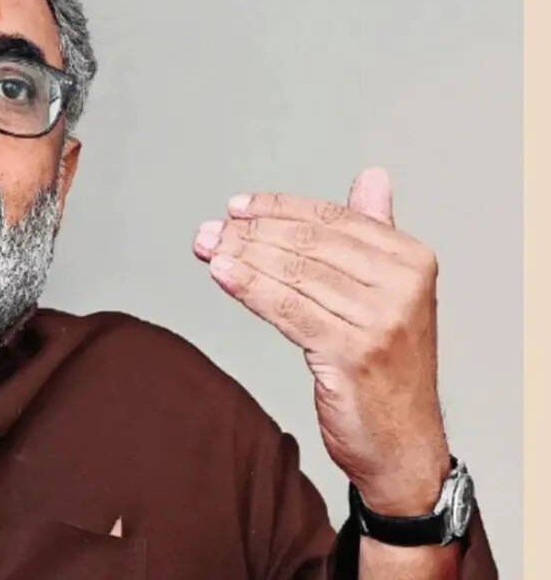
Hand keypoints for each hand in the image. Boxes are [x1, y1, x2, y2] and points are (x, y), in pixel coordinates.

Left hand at [191, 167, 450, 514]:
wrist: (403, 444)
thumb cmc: (387, 367)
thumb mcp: (390, 293)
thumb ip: (376, 234)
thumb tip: (372, 177)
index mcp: (413, 259)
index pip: (334, 220)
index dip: (279, 209)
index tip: (237, 207)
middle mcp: (403, 285)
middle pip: (309, 245)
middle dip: (251, 234)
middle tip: (209, 231)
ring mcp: (380, 321)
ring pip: (294, 274)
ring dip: (242, 258)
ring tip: (208, 248)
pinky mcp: (352, 353)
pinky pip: (288, 309)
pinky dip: (250, 288)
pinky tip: (222, 274)